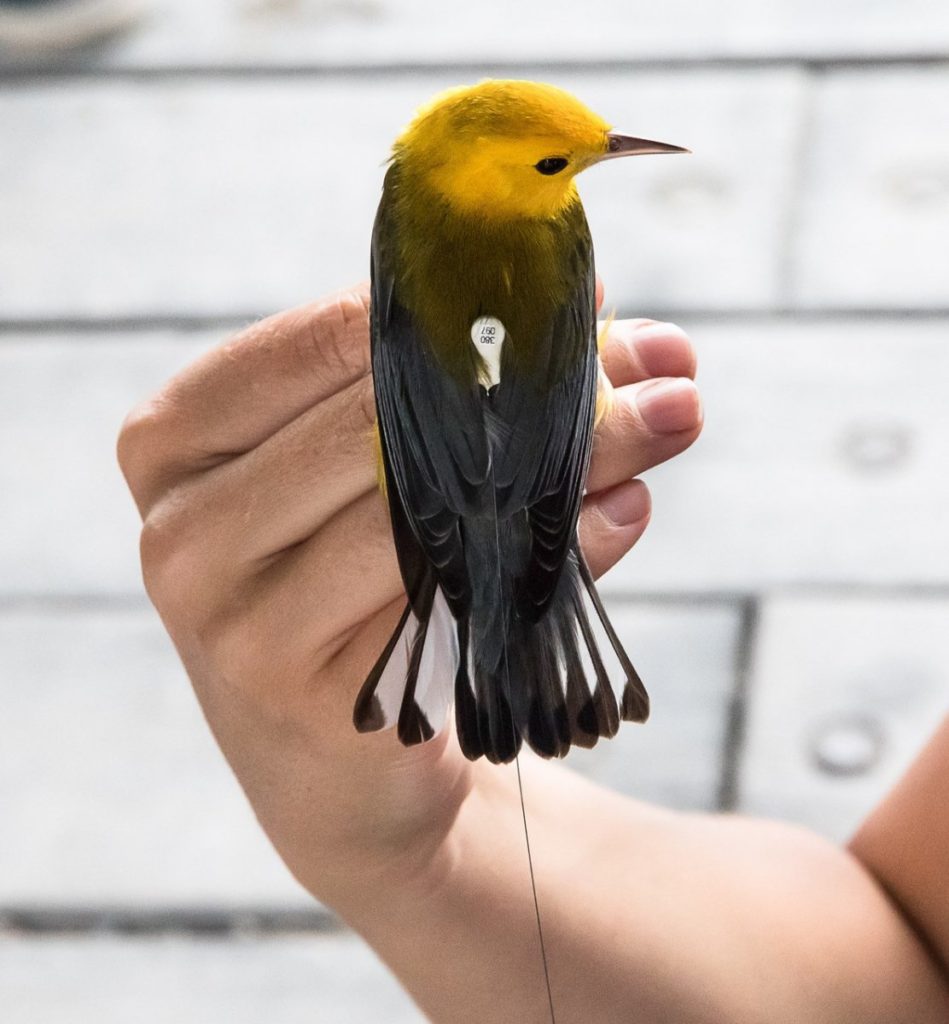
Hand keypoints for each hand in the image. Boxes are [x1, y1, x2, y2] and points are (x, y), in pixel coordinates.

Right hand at [117, 281, 701, 910]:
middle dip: (539, 383)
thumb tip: (596, 313)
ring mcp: (232, 621)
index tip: (579, 294)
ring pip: (426, 506)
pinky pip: (455, 597)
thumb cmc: (352, 595)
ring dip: (569, 457)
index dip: (461, 305)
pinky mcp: (306, 696)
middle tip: (660, 360)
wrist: (341, 773)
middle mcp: (183, 528)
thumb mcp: (359, 483)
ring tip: (670, 418)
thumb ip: (441, 397)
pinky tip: (627, 510)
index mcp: (177, 442)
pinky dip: (553, 548)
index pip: (323, 339)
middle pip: (380, 420)